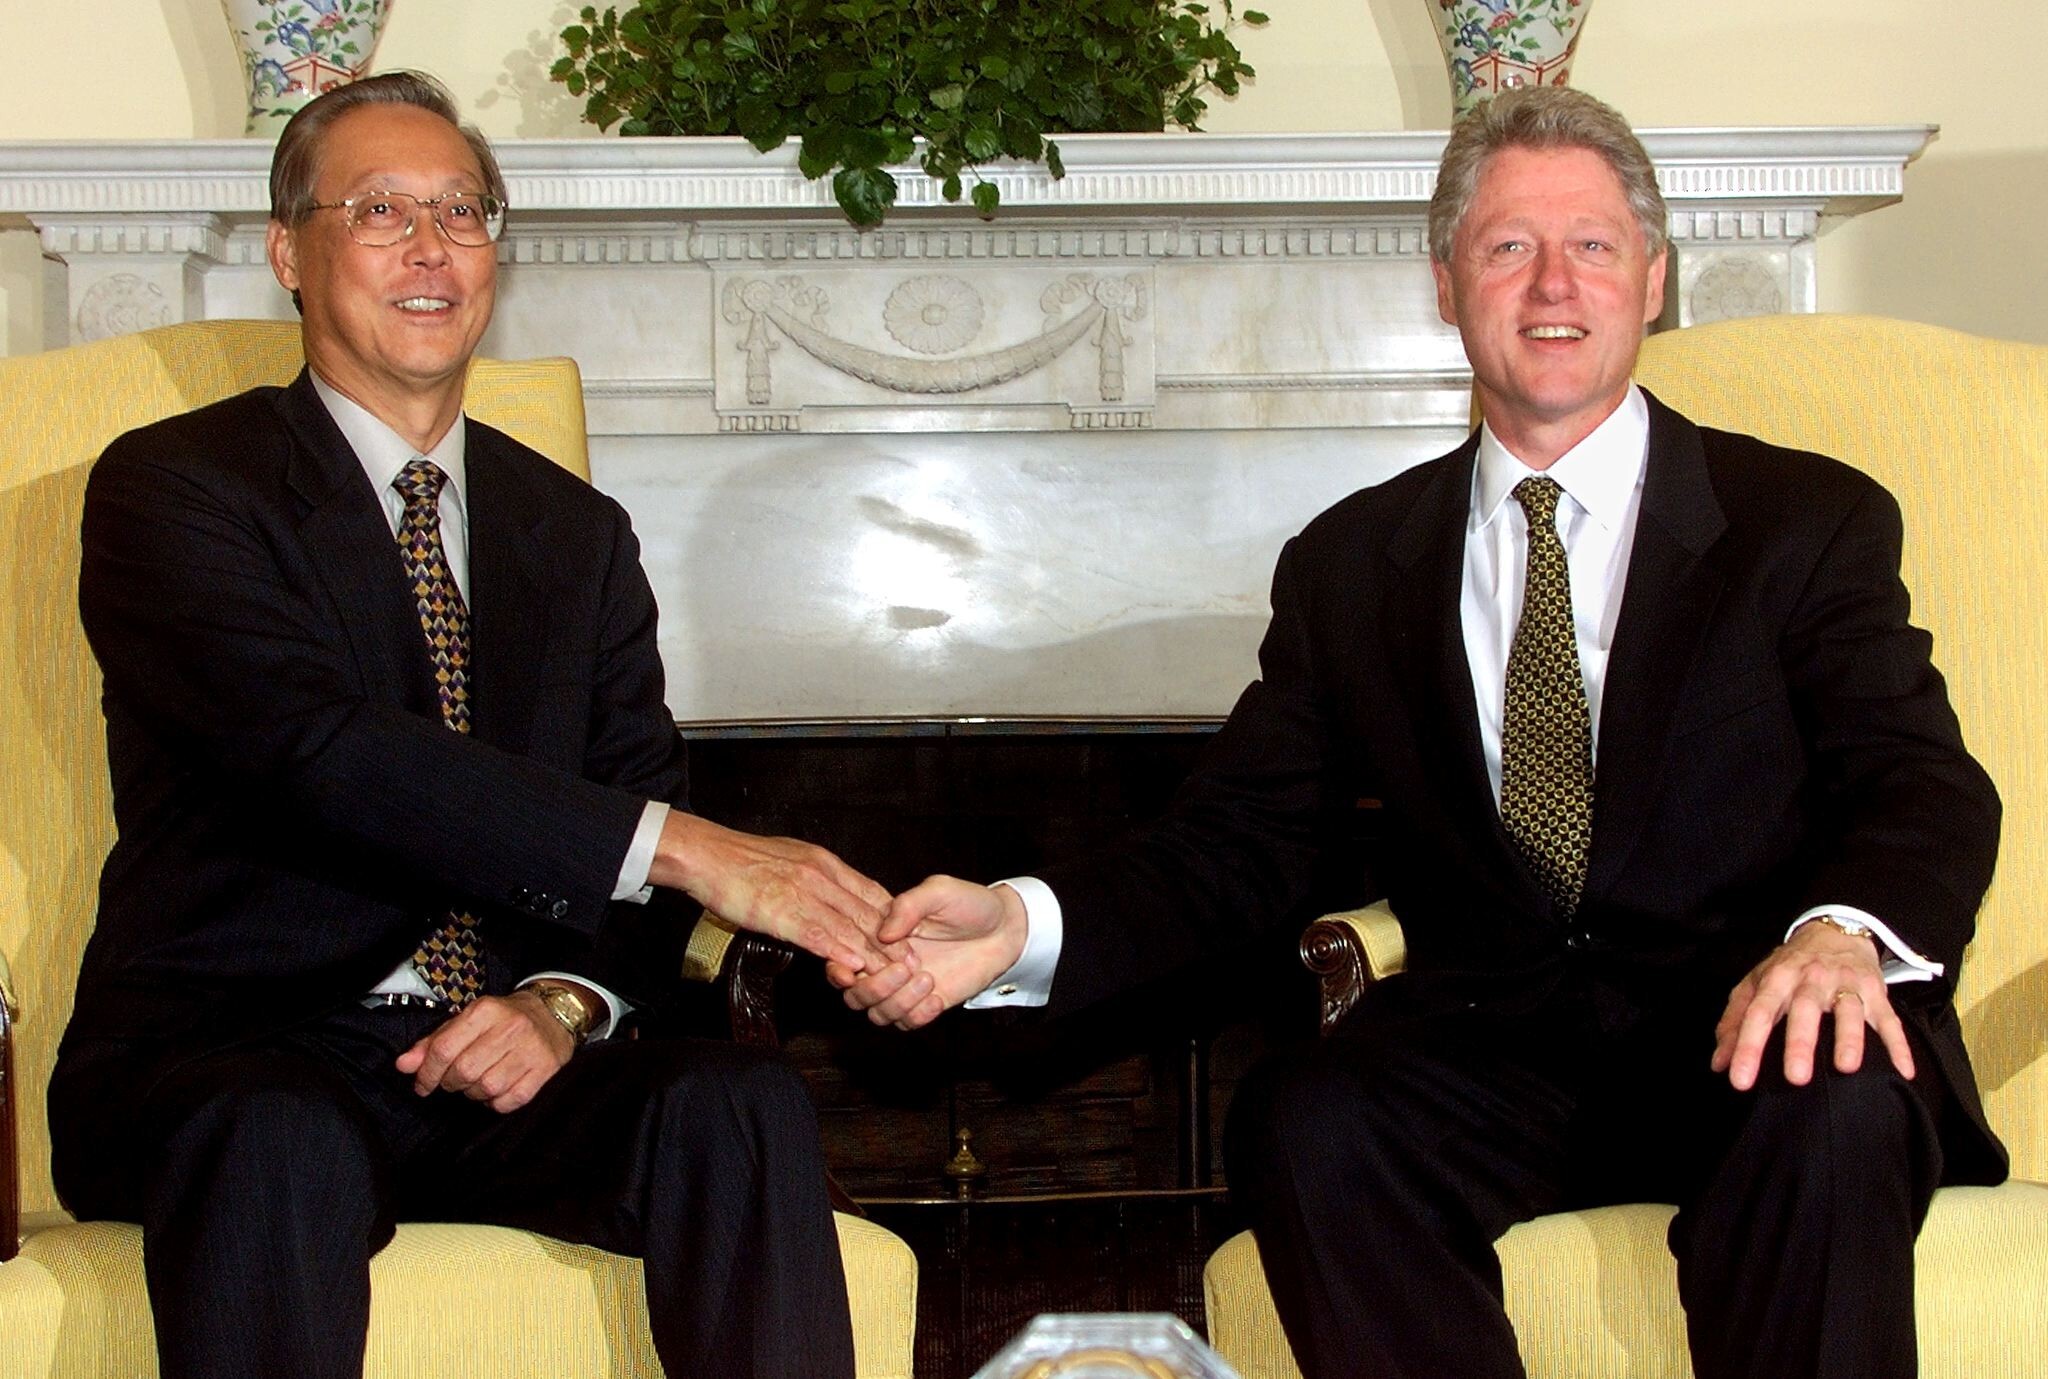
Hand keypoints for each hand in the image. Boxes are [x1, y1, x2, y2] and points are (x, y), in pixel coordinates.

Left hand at [395, 992, 574, 1112]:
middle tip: (454, 1080)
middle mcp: (510, 1028)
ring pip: (486, 1089)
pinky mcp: (545, 1071)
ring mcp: (530, 1050)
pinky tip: (497, 1090)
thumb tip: (404, 1065)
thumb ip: (434, 1042)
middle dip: (451, 1083)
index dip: (427, 1072)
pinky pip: (508, 1102)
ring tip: (478, 1082)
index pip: (444, 1049)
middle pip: (463, 1071)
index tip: (423, 1084)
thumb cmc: (504, 1020)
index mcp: (485, 1011)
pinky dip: (496, 1102)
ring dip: (474, 1093)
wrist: (554, 1015)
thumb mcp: (468, 1021)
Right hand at [649, 811, 892, 971]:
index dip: (893, 916)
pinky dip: (840, 951)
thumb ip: (816, 876)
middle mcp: (820, 876)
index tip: (910, 934)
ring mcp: (803, 894)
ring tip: (894, 971)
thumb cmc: (742, 859)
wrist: (708, 855)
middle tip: (915, 960)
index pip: (870, 891)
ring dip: (874, 952)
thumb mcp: (791, 857)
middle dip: (894, 940)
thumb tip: (835, 893)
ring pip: (848, 926)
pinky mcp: (782, 912)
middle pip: (866, 911)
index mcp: (824, 862)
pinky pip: (818, 935)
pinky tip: (855, 965)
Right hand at [828, 875, 1027, 1029]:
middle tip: (903, 969)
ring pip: (878, 1013)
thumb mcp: (939, 892)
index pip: (844, 957)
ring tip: (927, 978)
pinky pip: (908, 1023)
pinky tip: (937, 997)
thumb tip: (884, 932)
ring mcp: (907, 987)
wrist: (1006, 928)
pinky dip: (918, 1015)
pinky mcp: (929, 1004)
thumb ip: (909, 906)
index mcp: (880, 936)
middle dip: (872, 987)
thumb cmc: (969, 904)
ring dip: (897, 1002)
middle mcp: (887, 964)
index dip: (839, 967)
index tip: (853, 967)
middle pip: (855, 995)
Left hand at [1711, 921, 1912, 1090]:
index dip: (1746, 1047)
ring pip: (1849, 1010)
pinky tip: (1904, 1070)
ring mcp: (1846, 984)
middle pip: (1805, 1010)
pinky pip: (1890, 1020)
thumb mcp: (1755, 985)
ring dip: (1849, 1038)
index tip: (1739, 1080)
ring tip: (1847, 1068)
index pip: (1758, 1013)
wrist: (1834, 932)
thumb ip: (1734, 1022)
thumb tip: (1719, 1064)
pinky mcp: (1876, 992)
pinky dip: (1898, 1045)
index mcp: (1777, 978)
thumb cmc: (1788, 968)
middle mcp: (1811, 979)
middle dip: (1800, 1043)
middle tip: (1796, 1079)